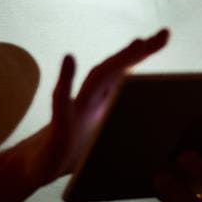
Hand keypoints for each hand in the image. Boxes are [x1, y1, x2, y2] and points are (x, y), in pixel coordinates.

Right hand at [22, 29, 168, 185]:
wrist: (36, 167)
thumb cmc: (72, 151)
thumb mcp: (103, 140)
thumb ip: (122, 128)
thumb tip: (156, 128)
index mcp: (103, 102)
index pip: (125, 73)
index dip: (143, 54)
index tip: (164, 35)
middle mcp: (90, 100)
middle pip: (115, 69)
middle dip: (139, 52)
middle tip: (164, 34)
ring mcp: (75, 110)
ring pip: (97, 80)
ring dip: (118, 62)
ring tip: (139, 45)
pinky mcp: (59, 126)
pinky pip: (61, 101)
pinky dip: (66, 81)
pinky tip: (69, 59)